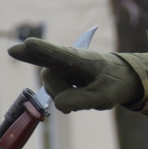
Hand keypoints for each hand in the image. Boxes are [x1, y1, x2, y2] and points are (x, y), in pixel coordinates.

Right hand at [8, 38, 142, 111]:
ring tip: (89, 92)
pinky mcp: (58, 78)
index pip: (57, 54)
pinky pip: (57, 96)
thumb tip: (59, 104)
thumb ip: (82, 100)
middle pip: (48, 77)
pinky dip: (68, 100)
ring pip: (52, 89)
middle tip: (90, 94)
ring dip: (69, 97)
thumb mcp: (105, 96)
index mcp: (77, 58)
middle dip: (63, 91)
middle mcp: (64, 60)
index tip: (27, 44)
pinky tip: (81, 95)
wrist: (120, 77)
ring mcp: (59, 68)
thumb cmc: (114, 82)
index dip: (41, 50)